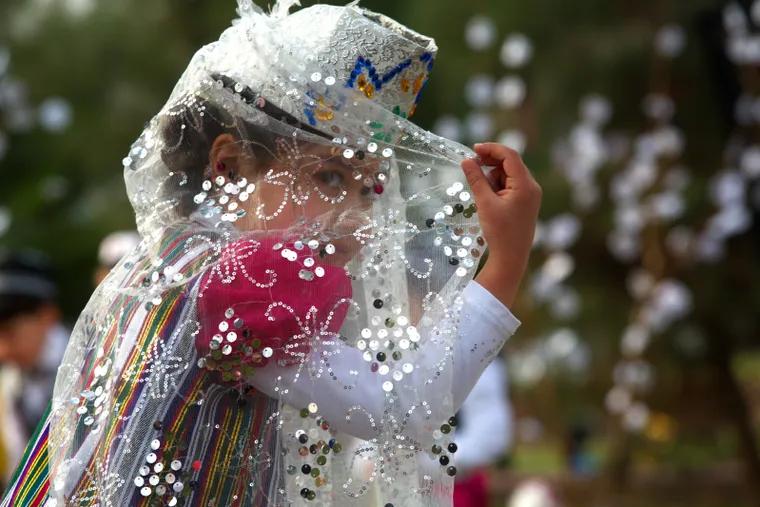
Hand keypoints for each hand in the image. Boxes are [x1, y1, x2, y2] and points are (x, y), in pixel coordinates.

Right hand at [461, 143, 541, 307]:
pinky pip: (510, 185)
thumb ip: (476, 179)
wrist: (511, 258)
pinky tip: (488, 199)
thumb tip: (466, 160)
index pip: (510, 156)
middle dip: (491, 163)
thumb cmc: (499, 231)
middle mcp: (532, 187)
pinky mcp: (525, 202)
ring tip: (482, 195)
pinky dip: (497, 186)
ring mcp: (530, 195)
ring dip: (493, 177)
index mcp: (526, 185)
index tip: (473, 149)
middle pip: (510, 164)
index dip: (491, 149)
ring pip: (508, 174)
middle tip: (472, 167)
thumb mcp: (485, 203)